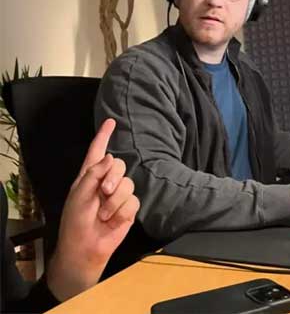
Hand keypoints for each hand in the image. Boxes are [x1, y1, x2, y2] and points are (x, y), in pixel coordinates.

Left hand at [46, 118, 139, 300]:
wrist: (86, 247)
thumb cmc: (76, 222)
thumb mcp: (79, 195)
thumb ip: (94, 174)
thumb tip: (112, 157)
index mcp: (89, 176)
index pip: (97, 151)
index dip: (103, 136)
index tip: (111, 121)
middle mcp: (105, 182)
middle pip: (120, 165)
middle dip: (113, 178)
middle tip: (103, 192)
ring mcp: (118, 195)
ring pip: (128, 184)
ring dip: (115, 201)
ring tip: (103, 214)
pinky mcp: (129, 209)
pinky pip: (133, 201)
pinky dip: (122, 212)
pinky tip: (113, 220)